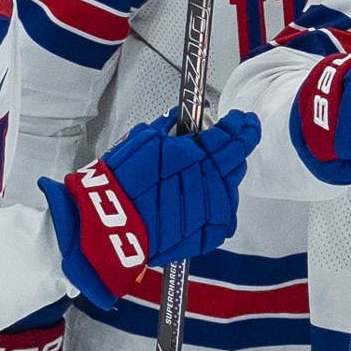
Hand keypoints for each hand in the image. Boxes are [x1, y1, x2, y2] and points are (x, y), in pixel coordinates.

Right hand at [39, 109, 260, 307]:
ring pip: (231, 188)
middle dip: (236, 148)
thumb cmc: (117, 182)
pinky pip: (225, 216)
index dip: (241, 127)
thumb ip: (170, 128)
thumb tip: (190, 116)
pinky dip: (220, 205)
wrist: (106, 226)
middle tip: (234, 138)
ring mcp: (211, 210)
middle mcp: (208, 181)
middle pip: (235, 161)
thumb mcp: (142, 141)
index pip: (232, 137)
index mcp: (194, 154)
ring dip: (226, 177)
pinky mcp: (208, 234)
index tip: (244, 121)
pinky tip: (208, 199)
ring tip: (213, 171)